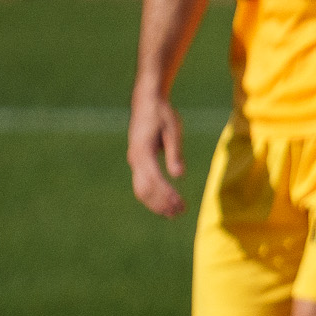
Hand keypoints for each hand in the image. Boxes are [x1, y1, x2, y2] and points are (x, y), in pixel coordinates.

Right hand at [128, 96, 185, 216]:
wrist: (147, 101)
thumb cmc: (162, 114)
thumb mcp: (173, 130)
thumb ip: (175, 153)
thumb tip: (178, 176)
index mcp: (143, 151)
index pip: (155, 179)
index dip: (167, 194)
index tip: (180, 204)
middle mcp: (135, 158)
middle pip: (144, 189)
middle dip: (161, 203)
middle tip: (179, 213)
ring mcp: (134, 160)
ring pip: (141, 189)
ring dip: (156, 203)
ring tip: (174, 213)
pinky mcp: (137, 160)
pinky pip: (141, 182)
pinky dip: (152, 195)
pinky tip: (165, 203)